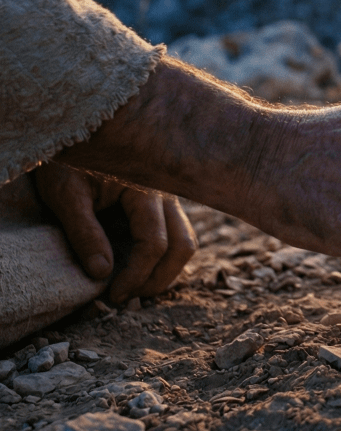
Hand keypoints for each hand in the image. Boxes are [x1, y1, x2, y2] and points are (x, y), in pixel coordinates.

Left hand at [33, 163, 196, 302]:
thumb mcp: (66, 196)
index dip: (137, 274)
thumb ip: (85, 234)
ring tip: (136, 287)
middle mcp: (165, 192)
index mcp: (144, 188)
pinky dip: (165, 256)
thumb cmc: (65, 162)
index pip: (154, 242)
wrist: (73, 132)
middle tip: (129, 297)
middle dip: (160, 278)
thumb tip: (103, 274)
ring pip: (185, 240)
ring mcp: (167, 197)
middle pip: (183, 245)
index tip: (113, 294)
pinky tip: (140, 268)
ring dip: (167, 270)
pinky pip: (177, 233)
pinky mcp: (162, 201)